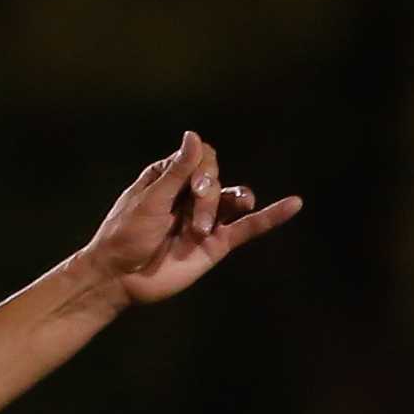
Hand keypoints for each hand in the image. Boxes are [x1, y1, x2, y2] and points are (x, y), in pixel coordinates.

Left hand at [77, 130, 299, 307]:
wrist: (120, 277)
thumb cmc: (124, 236)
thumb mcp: (149, 200)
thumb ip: (176, 171)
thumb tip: (194, 136)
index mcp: (169, 178)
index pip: (200, 157)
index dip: (203, 168)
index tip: (193, 189)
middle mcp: (190, 196)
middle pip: (217, 178)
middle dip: (209, 195)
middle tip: (195, 221)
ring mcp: (206, 220)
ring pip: (234, 199)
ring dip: (229, 205)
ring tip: (208, 224)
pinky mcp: (216, 243)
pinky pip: (249, 227)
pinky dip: (272, 216)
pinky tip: (294, 204)